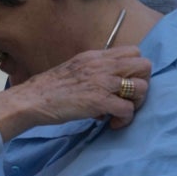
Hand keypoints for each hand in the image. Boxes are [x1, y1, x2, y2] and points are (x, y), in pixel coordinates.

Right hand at [0, 46, 151, 139]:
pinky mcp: (99, 101)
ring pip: (142, 88)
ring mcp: (102, 83)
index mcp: (96, 56)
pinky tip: (112, 123)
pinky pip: (128, 109)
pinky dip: (124, 119)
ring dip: (135, 103)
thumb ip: (93, 71)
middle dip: (141, 84)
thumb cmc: (49, 89)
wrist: (32, 99)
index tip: (124, 84)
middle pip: (145, 66)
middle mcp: (103, 66)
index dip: (134, 69)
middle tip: (127, 98)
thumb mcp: (75, 69)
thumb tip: (108, 87)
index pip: (134, 51)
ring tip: (120, 112)